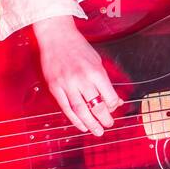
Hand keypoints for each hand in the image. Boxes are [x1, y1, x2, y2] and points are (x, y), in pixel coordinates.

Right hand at [32, 16, 122, 135]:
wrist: (56, 37)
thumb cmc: (79, 48)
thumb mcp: (97, 62)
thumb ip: (105, 82)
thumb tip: (114, 101)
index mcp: (95, 72)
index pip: (108, 96)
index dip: (113, 105)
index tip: (114, 108)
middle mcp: (81, 79)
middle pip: (95, 106)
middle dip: (104, 119)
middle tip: (108, 125)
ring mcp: (66, 84)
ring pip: (80, 110)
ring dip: (90, 123)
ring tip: (97, 131)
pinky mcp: (55, 87)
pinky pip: (65, 107)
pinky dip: (74, 118)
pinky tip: (81, 125)